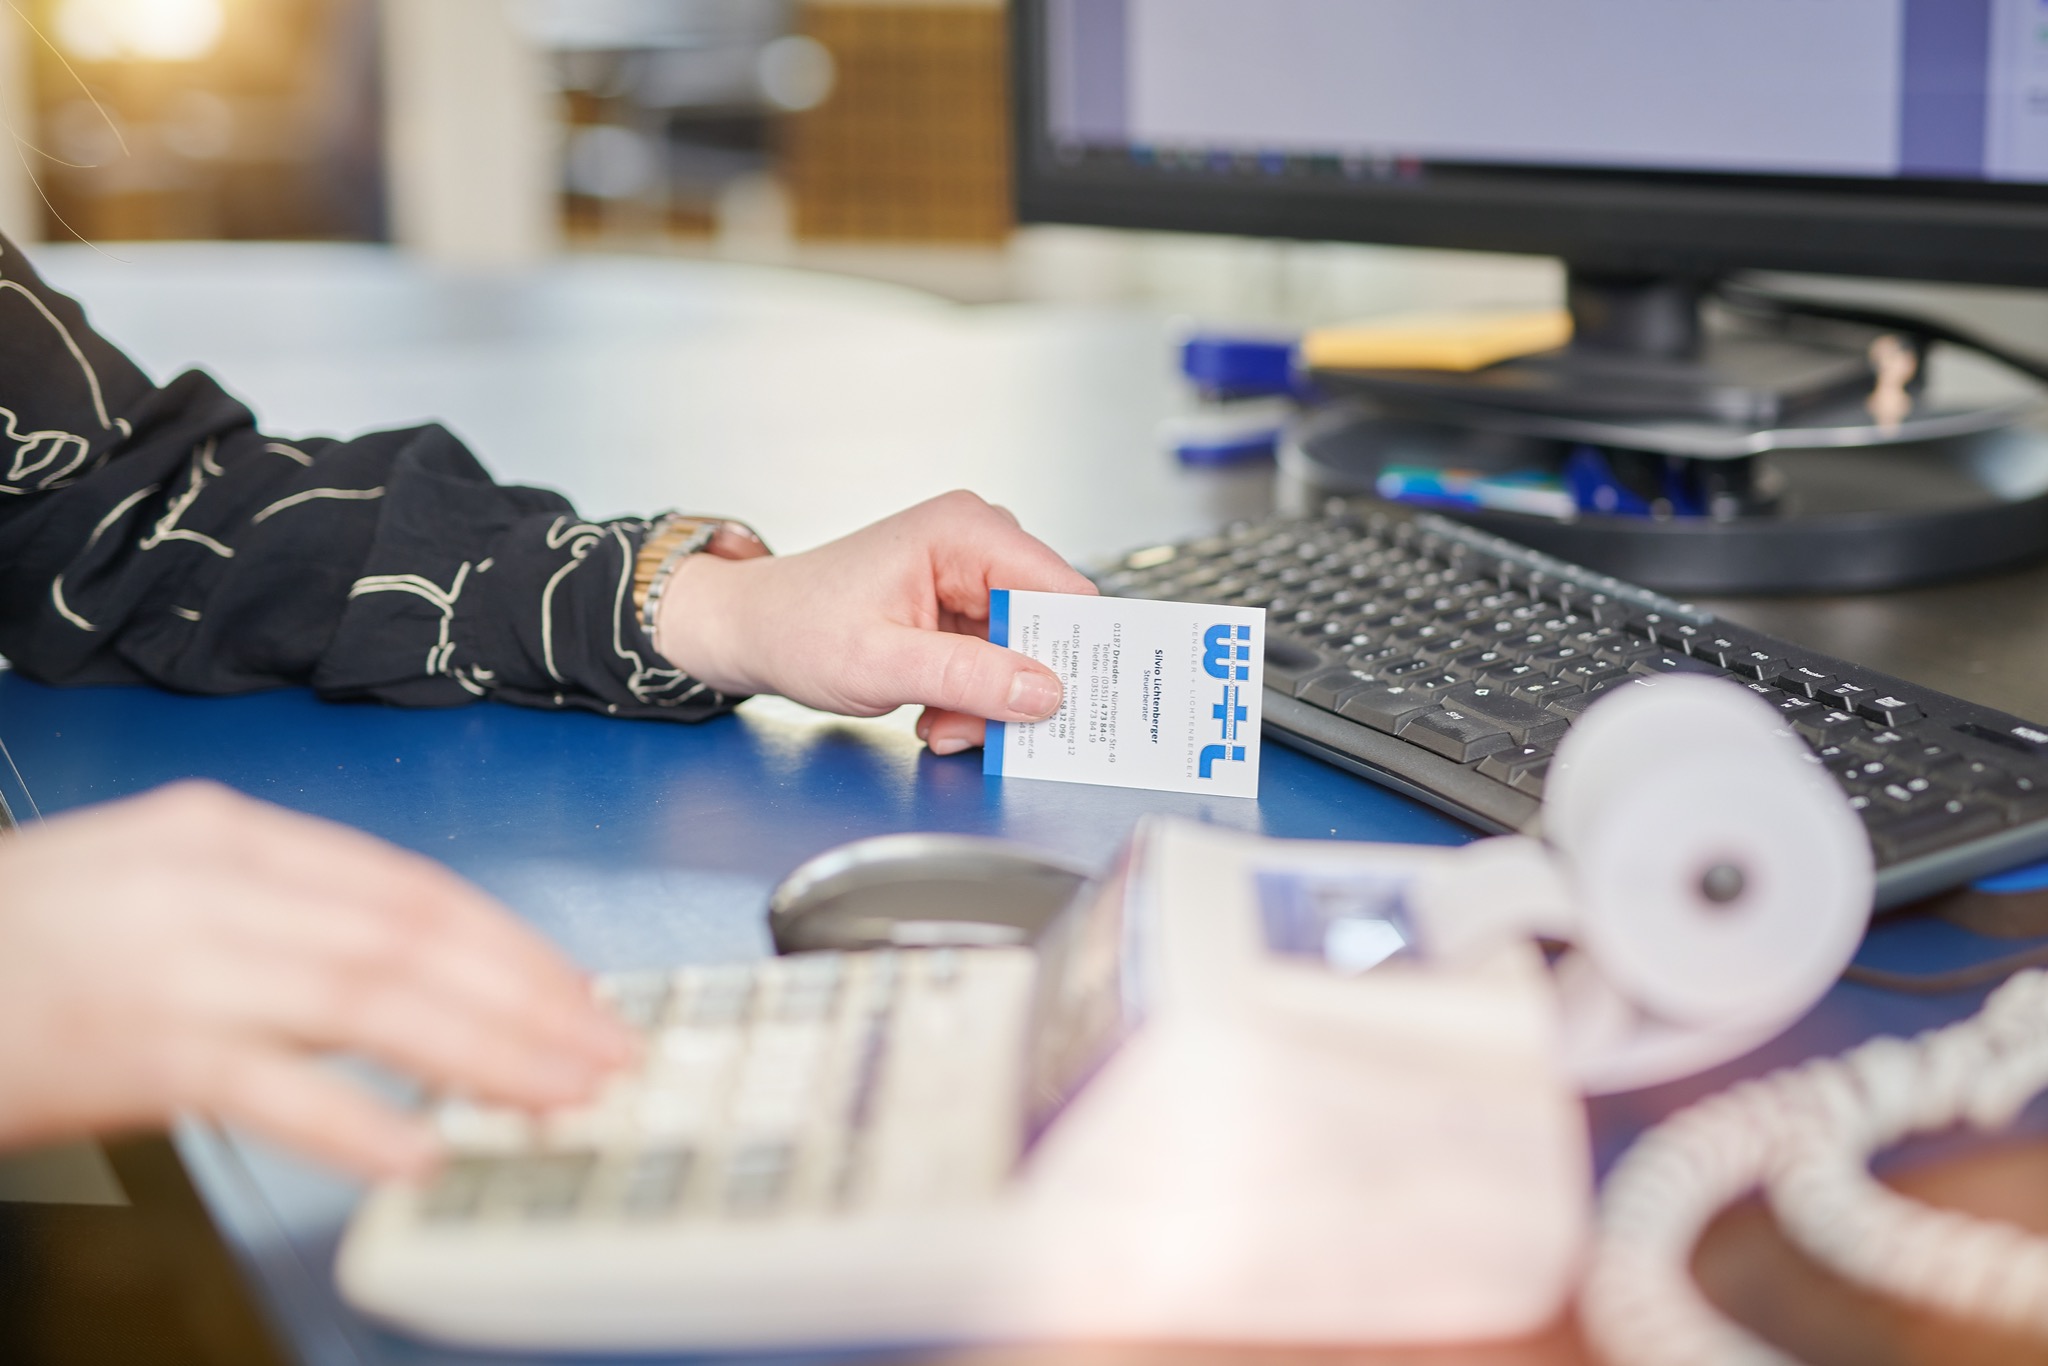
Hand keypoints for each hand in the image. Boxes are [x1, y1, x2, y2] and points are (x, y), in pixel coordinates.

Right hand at [0, 782, 633, 1178]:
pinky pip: (272, 1091)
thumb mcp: (164, 887)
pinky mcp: (135, 1051)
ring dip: (482, 1054)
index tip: (581, 995)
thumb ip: (284, 912)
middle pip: (412, 940)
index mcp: (229, 835)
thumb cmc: (30, 942)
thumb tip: (416, 972)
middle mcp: (215, 883)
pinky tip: (423, 1152)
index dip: (512, 945)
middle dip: (527, 1001)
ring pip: (370, 1001)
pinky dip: (357, 1123)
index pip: (410, 888)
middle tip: (604, 1054)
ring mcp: (177, 964)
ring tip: (558, 1098)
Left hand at [656, 491, 1096, 753]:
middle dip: (1017, 688)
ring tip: (938, 723)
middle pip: (1048, 627)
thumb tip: (1045, 691)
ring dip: (990, 701)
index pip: (1063, 590)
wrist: (754, 631)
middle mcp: (978, 543)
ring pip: (1025, 654)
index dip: (1071, 650)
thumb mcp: (883, 664)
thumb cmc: (797, 627)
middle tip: (971, 726)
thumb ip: (968, 677)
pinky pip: (998, 661)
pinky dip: (975, 697)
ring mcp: (972, 575)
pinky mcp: (962, 607)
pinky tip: (934, 712)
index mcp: (966, 532)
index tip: (1057, 705)